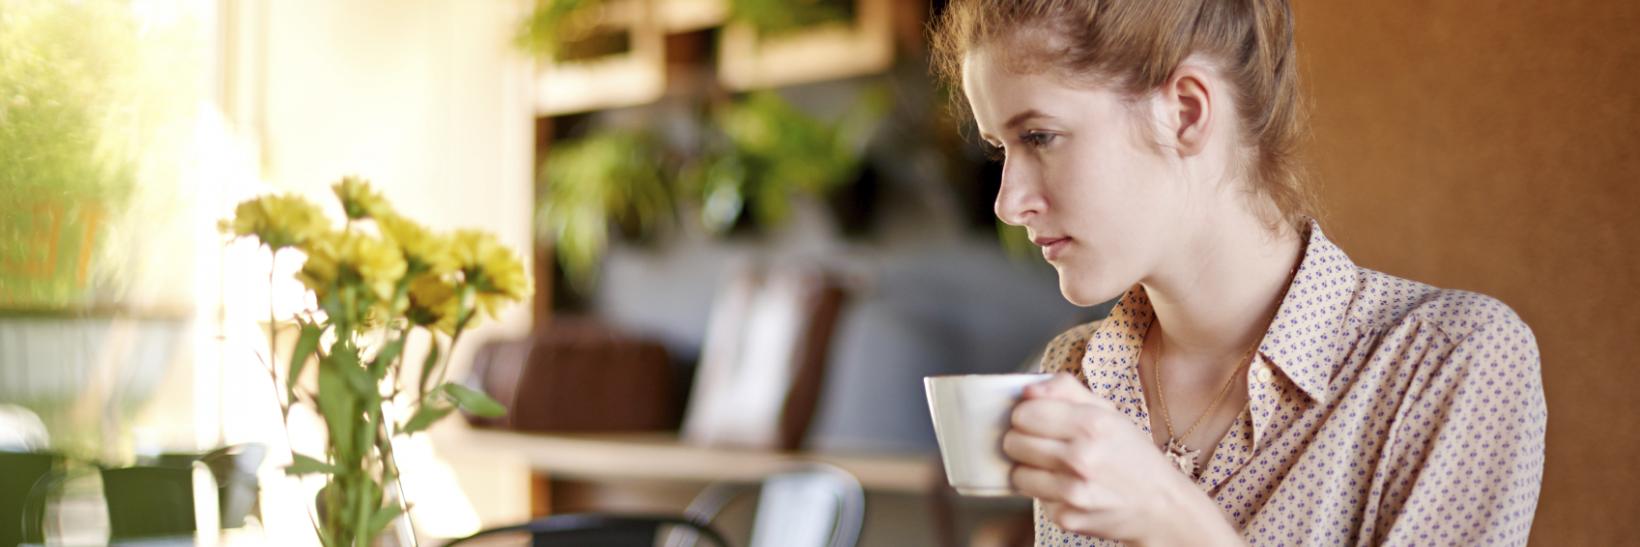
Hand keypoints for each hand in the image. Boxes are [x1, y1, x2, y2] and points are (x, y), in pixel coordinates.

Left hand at [1004, 373, 1242, 545]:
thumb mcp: (1109, 412)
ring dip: (1031, 470)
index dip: (1026, 415)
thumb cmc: (1133, 456)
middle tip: (1044, 445)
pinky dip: (1047, 494)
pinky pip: (1036, 500)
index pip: (1024, 413)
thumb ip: (1066, 390)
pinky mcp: (1067, 518)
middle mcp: (1081, 457)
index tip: (1036, 420)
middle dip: (1023, 441)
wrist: (1161, 506)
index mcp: (1091, 424)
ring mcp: (1073, 491)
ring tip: (1055, 468)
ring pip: (1018, 474)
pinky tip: (1069, 489)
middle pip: (1013, 443)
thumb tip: (1027, 389)